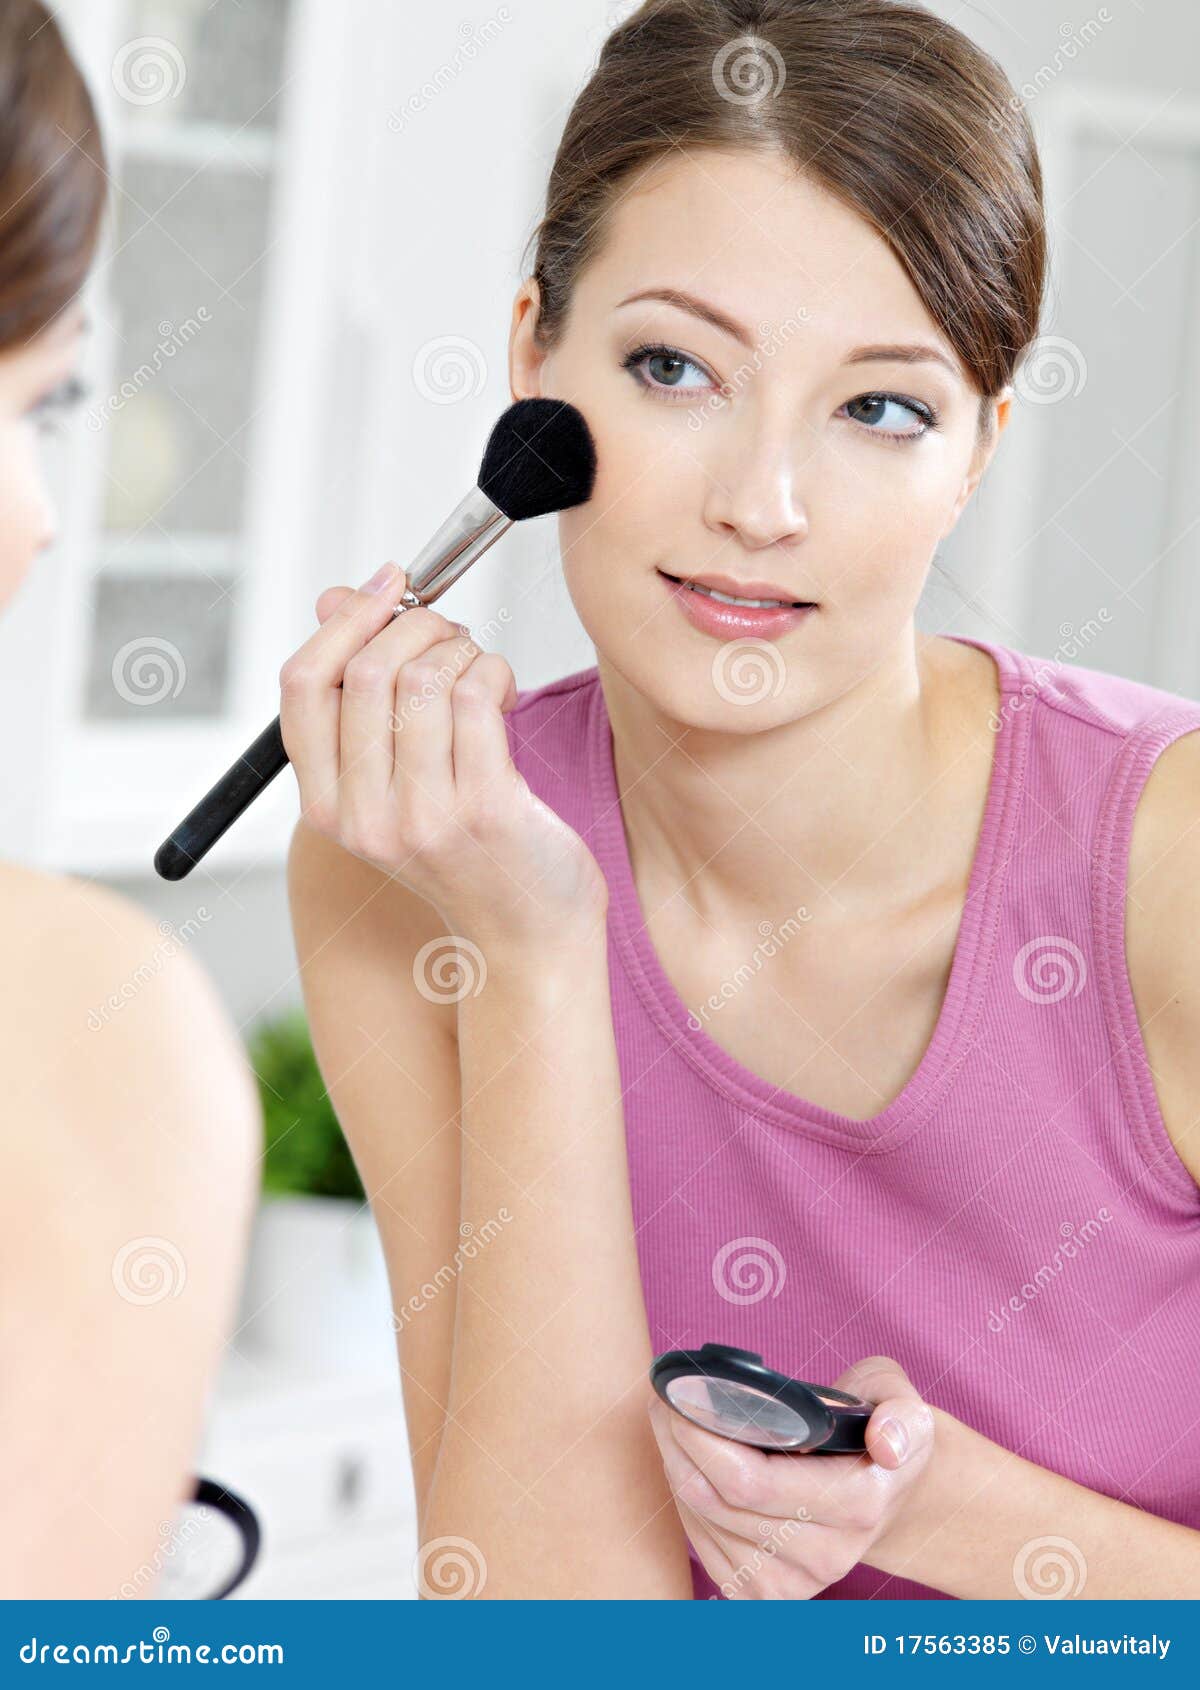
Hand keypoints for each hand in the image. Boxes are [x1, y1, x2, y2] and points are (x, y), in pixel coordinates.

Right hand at [278, 562, 607, 950]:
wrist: (527, 933)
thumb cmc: (466, 847)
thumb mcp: (395, 779)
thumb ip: (361, 695)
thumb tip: (337, 598)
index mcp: (327, 805)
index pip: (302, 686)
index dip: (344, 622)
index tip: (388, 586)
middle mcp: (364, 816)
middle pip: (365, 671)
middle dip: (417, 627)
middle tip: (451, 634)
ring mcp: (422, 817)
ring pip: (425, 678)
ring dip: (463, 650)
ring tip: (480, 668)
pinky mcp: (484, 810)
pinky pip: (475, 699)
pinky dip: (494, 673)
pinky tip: (503, 693)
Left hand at [648, 1355, 935, 1598]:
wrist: (888, 1495)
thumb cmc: (881, 1434)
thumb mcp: (903, 1404)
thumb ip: (901, 1418)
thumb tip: (886, 1444)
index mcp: (857, 1505)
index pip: (752, 1483)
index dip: (703, 1439)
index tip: (681, 1394)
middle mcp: (826, 1556)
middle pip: (717, 1501)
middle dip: (679, 1442)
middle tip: (664, 1397)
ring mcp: (794, 1584)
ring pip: (702, 1522)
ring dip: (675, 1466)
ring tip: (670, 1419)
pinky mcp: (764, 1593)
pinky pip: (701, 1546)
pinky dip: (684, 1499)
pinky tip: (686, 1462)